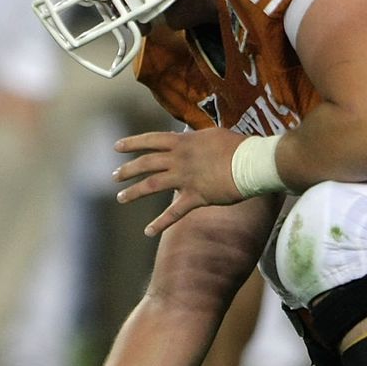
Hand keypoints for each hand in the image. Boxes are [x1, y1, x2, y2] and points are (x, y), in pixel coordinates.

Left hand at [113, 127, 246, 235]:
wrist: (252, 162)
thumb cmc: (237, 146)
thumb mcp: (212, 134)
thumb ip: (195, 138)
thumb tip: (188, 136)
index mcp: (182, 141)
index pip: (151, 140)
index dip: (132, 143)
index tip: (117, 147)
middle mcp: (179, 158)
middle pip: (146, 163)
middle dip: (128, 170)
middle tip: (114, 176)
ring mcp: (185, 178)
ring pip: (152, 184)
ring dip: (134, 192)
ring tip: (121, 198)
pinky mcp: (196, 197)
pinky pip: (173, 212)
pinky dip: (159, 223)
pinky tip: (147, 231)